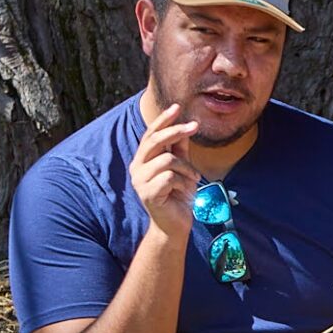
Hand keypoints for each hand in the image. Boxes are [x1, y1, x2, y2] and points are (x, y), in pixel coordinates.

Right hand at [130, 104, 202, 242]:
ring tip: (192, 180)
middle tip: (194, 127)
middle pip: (155, 141)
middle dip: (176, 131)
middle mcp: (137, 168)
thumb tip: (184, 124)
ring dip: (186, 169)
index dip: (163, 120)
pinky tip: (185, 192)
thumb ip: (180, 148)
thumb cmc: (178, 196)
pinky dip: (183, 183)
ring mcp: (140, 181)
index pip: (151, 134)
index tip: (177, 107)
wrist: (175, 225)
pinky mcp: (147, 194)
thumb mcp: (183, 168)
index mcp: (143, 160)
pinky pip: (170, 177)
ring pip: (168, 160)